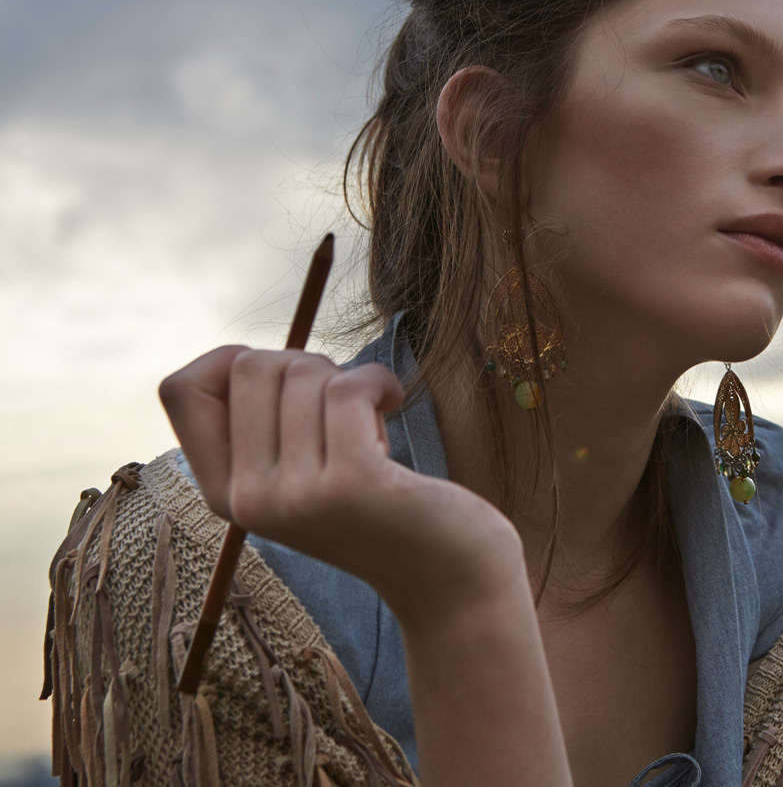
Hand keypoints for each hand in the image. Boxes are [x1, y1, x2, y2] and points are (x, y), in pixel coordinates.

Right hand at [159, 345, 526, 624]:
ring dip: (350, 381)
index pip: (179, 389)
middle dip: (306, 366)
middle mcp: (247, 501)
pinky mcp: (349, 484)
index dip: (232, 361)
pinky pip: (347, 388)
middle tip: (345, 408)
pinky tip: (395, 404)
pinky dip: (379, 382)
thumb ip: (265, 429)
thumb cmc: (383, 508)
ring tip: (372, 427)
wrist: (449, 578)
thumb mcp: (304, 473)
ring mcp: (294, 496)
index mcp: (224, 495)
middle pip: (249, 366)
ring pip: (304, 373)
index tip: (287, 384)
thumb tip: (238, 357)